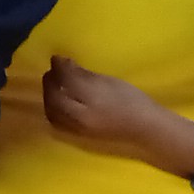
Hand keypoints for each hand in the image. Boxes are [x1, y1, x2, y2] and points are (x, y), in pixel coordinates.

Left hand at [42, 56, 193, 175]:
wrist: (145, 128)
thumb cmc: (131, 100)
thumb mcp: (108, 81)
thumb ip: (83, 74)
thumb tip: (61, 63)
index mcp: (91, 97)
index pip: (66, 79)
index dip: (58, 66)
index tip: (57, 58)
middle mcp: (81, 114)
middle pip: (55, 95)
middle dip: (51, 81)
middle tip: (54, 70)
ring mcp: (78, 127)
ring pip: (52, 109)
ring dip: (48, 95)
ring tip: (54, 85)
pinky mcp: (79, 135)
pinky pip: (56, 121)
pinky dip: (51, 108)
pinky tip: (56, 101)